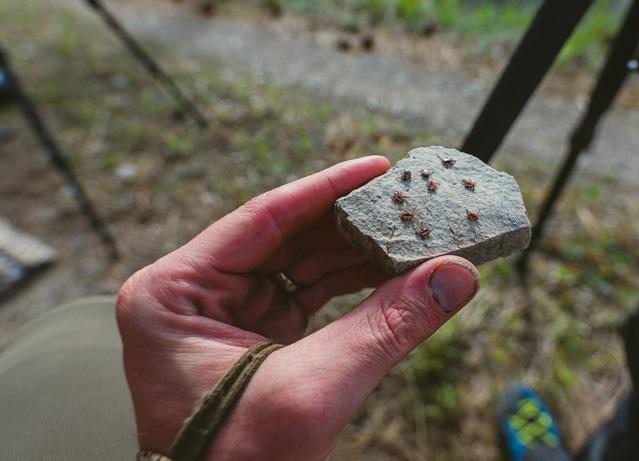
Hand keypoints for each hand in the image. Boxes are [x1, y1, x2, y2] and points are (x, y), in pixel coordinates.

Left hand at [116, 156, 479, 459]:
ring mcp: (223, 314)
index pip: (262, 219)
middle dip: (351, 222)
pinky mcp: (254, 335)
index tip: (377, 168)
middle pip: (286, 237)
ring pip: (301, 263)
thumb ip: (386, 326)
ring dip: (357, 252)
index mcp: (173, 293)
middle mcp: (192, 295)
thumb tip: (454, 275)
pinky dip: (351, 284)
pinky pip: (308, 294)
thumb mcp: (314, 390)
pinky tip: (390, 270)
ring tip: (410, 236)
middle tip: (406, 202)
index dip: (327, 189)